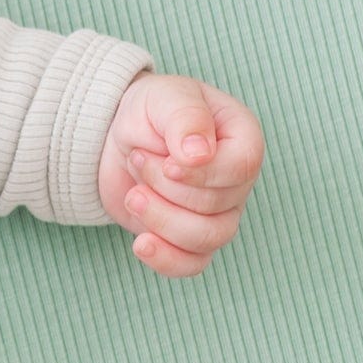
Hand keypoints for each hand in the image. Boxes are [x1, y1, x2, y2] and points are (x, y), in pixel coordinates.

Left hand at [96, 71, 261, 276]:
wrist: (119, 136)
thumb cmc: (152, 109)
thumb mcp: (166, 97)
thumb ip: (186, 119)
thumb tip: (199, 155)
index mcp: (243, 140)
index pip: (241, 168)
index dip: (200, 173)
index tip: (168, 161)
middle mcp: (237, 182)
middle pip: (216, 206)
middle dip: (164, 186)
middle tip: (138, 158)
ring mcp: (217, 213)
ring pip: (206, 239)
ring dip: (160, 219)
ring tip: (133, 194)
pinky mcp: (188, 237)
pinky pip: (192, 264)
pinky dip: (166, 259)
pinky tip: (141, 243)